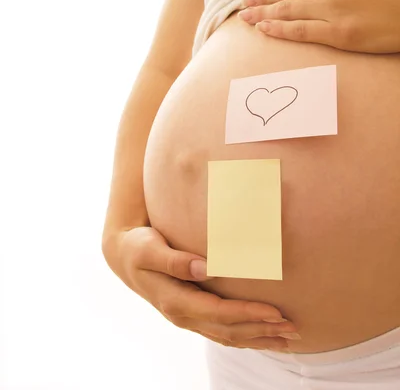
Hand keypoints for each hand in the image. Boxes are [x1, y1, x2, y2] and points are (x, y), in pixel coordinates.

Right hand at [104, 226, 297, 350]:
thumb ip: (175, 260)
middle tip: (293, 329)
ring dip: (259, 338)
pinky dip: (245, 336)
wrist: (124, 257)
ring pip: (228, 336)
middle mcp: (184, 315)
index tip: (275, 311)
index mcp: (175, 300)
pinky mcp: (192, 314)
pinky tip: (262, 335)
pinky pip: (222, 332)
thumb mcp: (150, 249)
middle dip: (262, 331)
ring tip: (288, 338)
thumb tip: (204, 268)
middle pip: (229, 330)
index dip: (248, 313)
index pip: (219, 313)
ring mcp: (188, 318)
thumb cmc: (138, 247)